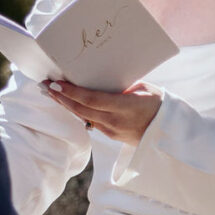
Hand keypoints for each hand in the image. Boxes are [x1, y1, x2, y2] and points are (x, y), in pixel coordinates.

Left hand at [43, 79, 161, 146]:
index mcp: (124, 108)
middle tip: (46, 86)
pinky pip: (89, 121)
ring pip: (82, 117)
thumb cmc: (159, 104)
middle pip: (81, 110)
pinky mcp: (110, 135)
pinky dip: (77, 111)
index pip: (90, 100)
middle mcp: (114, 122)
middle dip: (61, 98)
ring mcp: (111, 131)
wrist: (169, 132)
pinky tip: (69, 103)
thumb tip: (102, 79)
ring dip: (66, 105)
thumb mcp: (143, 89)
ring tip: (52, 93)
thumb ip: (121, 86)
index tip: (56, 84)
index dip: (71, 93)